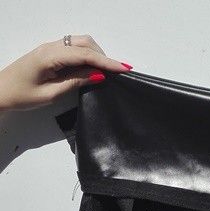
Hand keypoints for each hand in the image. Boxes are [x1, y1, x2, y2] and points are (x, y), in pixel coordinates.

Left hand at [0, 34, 131, 111]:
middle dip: (104, 56)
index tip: (124, 69)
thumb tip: (98, 75)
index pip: (85, 55)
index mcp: (50, 56)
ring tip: (105, 72)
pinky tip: (92, 68)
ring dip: (96, 54)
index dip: (107, 62)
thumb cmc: (22, 95)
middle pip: (85, 43)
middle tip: (116, 73)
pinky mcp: (51, 52)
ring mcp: (50, 48)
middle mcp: (51, 47)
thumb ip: (76, 82)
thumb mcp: (51, 94)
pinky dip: (87, 55)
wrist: (0, 91)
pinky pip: (74, 48)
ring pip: (81, 43)